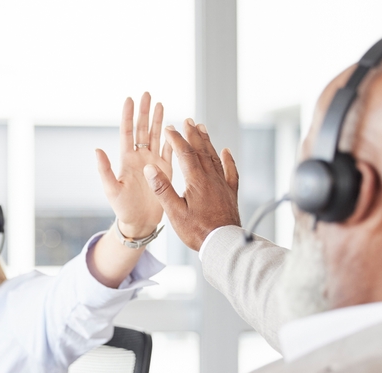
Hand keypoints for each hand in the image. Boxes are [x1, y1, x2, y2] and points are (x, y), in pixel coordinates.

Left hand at [96, 92, 172, 237]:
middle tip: (147, 94)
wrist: (140, 223)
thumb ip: (104, 170)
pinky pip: (170, 152)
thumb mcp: (111, 190)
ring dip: (158, 121)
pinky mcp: (166, 171)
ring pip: (156, 137)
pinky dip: (172, 140)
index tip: (130, 99)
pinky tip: (174, 128)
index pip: (128, 133)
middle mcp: (140, 158)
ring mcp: (154, 163)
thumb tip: (97, 149)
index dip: (129, 116)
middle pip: (143, 130)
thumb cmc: (122, 208)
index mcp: (127, 160)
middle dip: (145, 112)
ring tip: (160, 104)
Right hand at [143, 119, 240, 250]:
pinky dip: (228, 160)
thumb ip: (163, 189)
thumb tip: (150, 168)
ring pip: (215, 157)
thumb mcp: (174, 212)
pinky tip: (226, 151)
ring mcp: (222, 184)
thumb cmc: (196, 230)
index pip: (184, 153)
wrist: (222, 243)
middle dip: (193, 134)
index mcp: (196, 180)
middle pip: (201, 150)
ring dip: (207, 142)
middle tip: (188, 120)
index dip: (176, 139)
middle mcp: (211, 178)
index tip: (168, 128)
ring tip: (202, 128)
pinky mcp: (231, 193)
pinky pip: (231, 171)